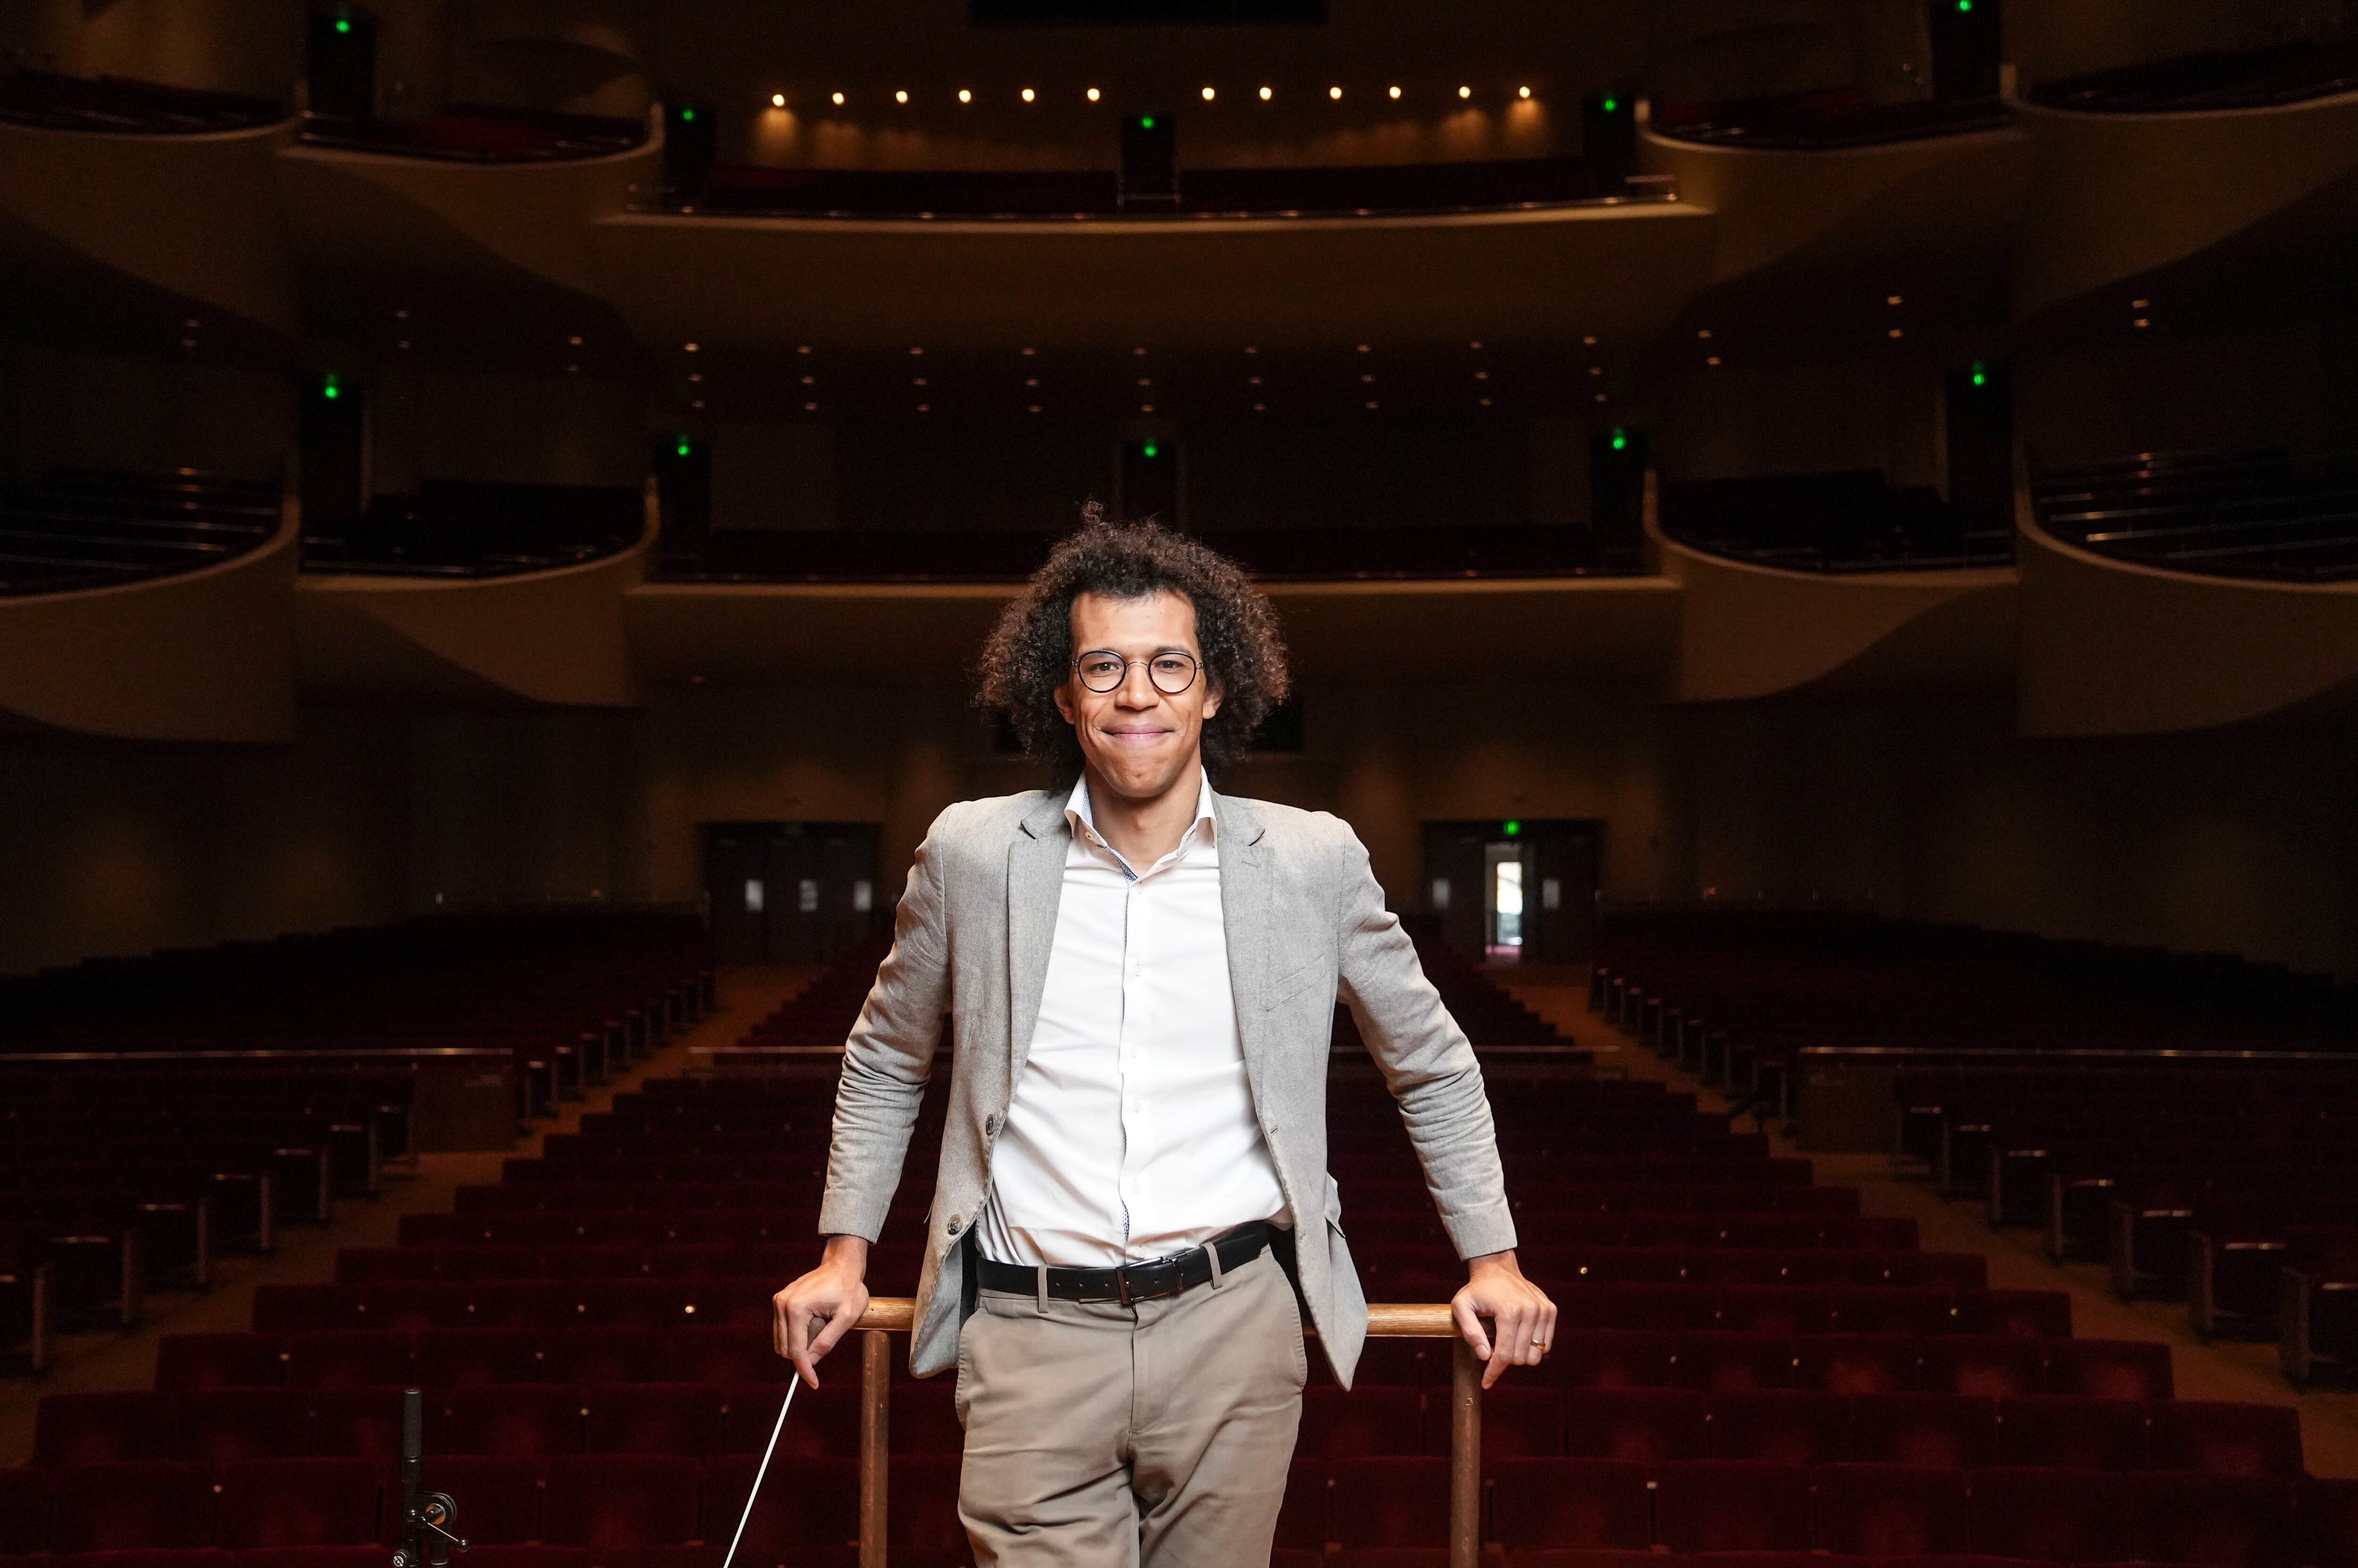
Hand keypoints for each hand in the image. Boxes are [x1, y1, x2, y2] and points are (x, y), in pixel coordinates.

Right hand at [774, 1235, 871, 1388]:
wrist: (842, 1265)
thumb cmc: (849, 1287)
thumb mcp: (846, 1317)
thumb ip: (828, 1341)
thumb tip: (811, 1362)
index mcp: (796, 1308)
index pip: (796, 1350)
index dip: (804, 1370)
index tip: (814, 1384)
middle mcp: (782, 1304)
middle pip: (786, 1348)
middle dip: (804, 1355)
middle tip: (825, 1345)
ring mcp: (779, 1301)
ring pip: (782, 1341)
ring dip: (801, 1344)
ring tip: (822, 1328)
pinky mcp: (780, 1301)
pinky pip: (783, 1330)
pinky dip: (797, 1336)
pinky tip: (814, 1324)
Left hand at [1451, 1250, 1556, 1389]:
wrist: (1497, 1267)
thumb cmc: (1477, 1289)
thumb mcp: (1461, 1306)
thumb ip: (1470, 1332)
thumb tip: (1484, 1356)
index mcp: (1509, 1311)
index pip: (1504, 1354)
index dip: (1494, 1372)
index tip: (1486, 1382)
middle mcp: (1531, 1311)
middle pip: (1520, 1358)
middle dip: (1504, 1361)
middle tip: (1492, 1351)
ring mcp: (1543, 1310)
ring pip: (1536, 1355)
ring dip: (1519, 1355)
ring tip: (1506, 1343)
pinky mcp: (1550, 1310)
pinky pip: (1546, 1344)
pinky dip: (1532, 1347)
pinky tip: (1518, 1337)